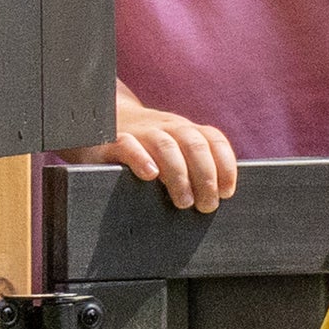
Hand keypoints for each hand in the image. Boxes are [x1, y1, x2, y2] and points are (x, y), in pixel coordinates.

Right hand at [58, 86, 237, 212]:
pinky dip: (140, 158)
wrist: (101, 122)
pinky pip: (128, 144)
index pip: (213, 139)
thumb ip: (193, 167)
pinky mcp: (113, 141)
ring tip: (184, 202)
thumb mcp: (173, 152)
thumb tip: (217, 200)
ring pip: (166, 146)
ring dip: (179, 175)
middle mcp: (166, 128)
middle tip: (206, 206)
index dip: (225, 165)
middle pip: (194, 145)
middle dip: (206, 177)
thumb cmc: (145, 151)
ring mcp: (140, 132)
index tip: (227, 192)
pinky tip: (150, 175)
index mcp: (184, 130)